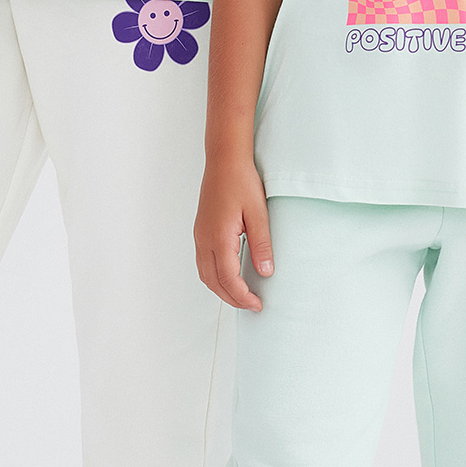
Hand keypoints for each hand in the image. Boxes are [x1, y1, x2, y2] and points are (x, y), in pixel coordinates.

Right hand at [194, 156, 273, 310]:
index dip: (243, 296)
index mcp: (219, 237)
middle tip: (252, 305)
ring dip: (221, 289)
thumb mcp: (259, 213)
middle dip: (232, 298)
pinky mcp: (201, 231)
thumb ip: (262, 245)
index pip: (228, 279)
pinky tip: (230, 276)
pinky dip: (215, 277)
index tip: (258, 304)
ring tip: (241, 295)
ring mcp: (200, 236)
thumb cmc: (241, 182)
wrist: (224, 161)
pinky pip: (203, 263)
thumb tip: (265, 272)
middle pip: (213, 282)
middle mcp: (204, 240)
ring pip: (205, 274)